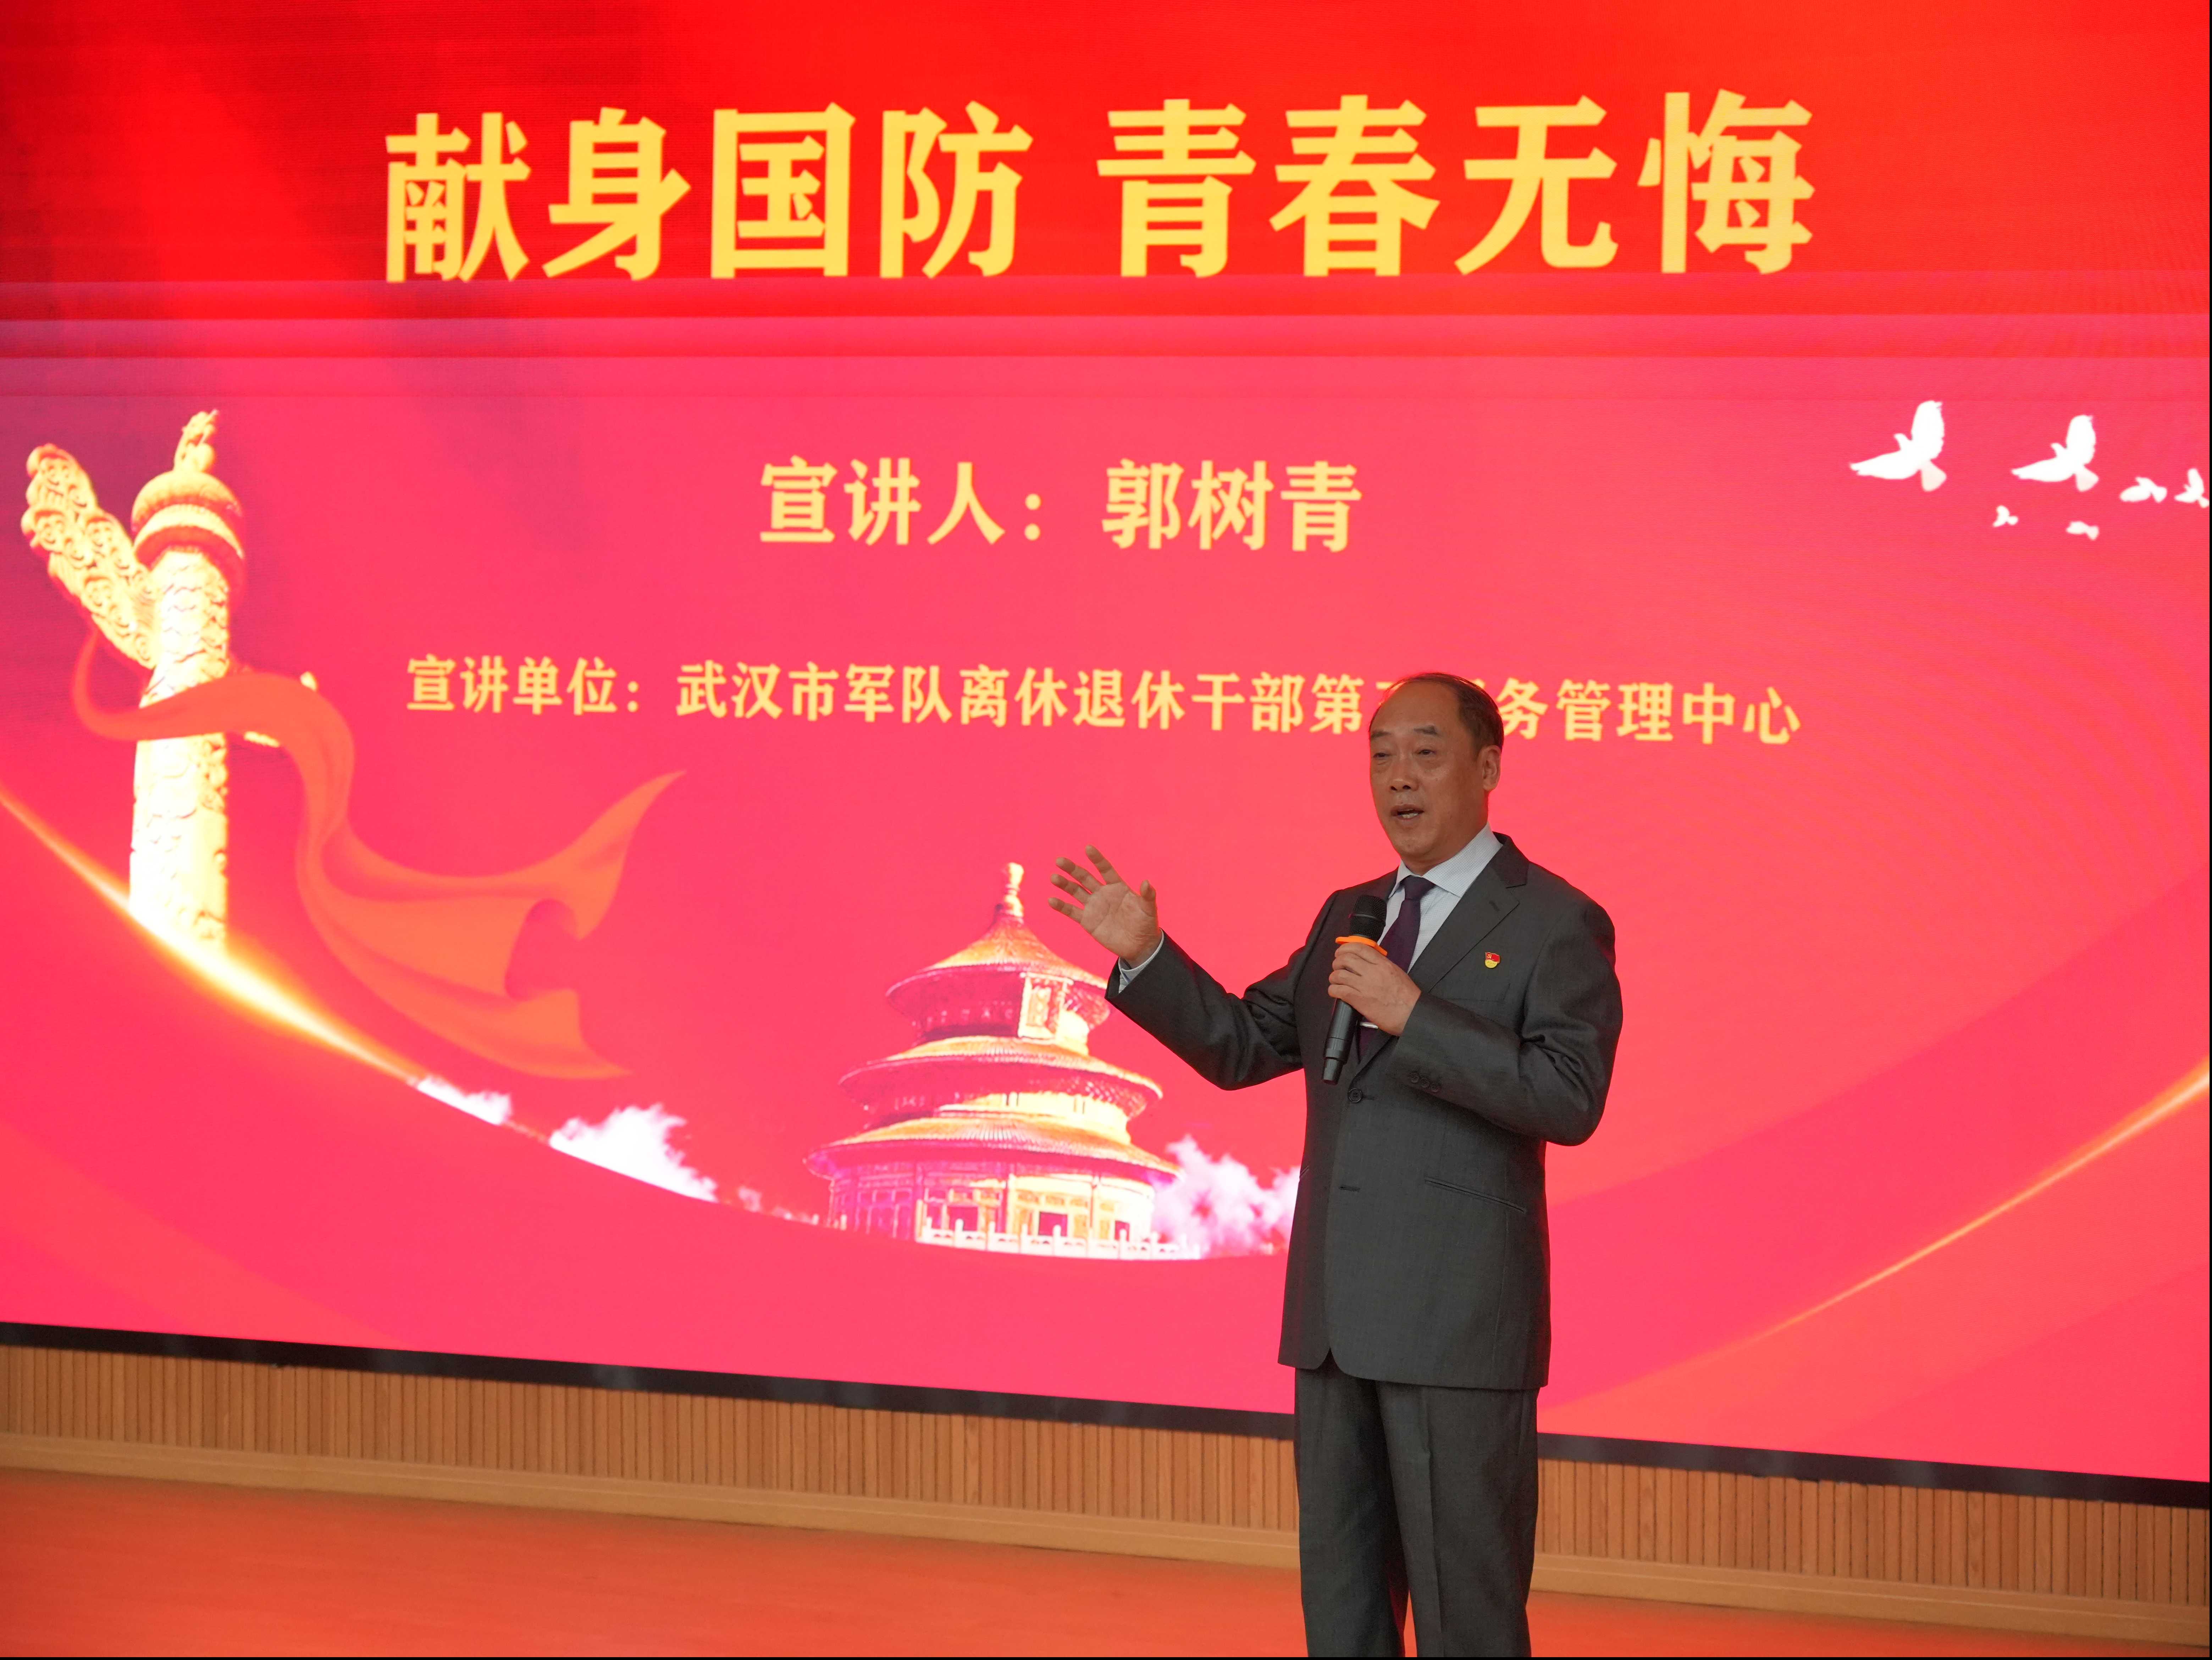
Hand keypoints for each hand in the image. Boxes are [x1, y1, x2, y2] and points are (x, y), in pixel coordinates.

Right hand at [1048, 846, 1161, 965]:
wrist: (1138, 945)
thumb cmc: (1146, 924)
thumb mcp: (1149, 909)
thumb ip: (1147, 896)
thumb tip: (1147, 882)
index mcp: (1117, 887)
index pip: (1104, 869)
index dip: (1097, 859)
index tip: (1088, 848)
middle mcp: (1103, 893)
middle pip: (1085, 878)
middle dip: (1073, 869)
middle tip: (1059, 861)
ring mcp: (1093, 906)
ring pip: (1075, 892)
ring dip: (1064, 884)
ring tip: (1054, 877)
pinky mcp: (1087, 921)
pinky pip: (1072, 911)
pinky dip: (1061, 906)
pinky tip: (1051, 900)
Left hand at [1328, 941, 1420, 1035]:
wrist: (1412, 1014)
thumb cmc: (1407, 996)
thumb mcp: (1396, 972)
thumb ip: (1381, 965)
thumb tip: (1367, 962)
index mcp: (1383, 964)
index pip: (1359, 948)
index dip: (1346, 947)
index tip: (1342, 951)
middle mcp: (1372, 972)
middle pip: (1346, 958)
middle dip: (1337, 961)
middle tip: (1337, 966)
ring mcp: (1365, 986)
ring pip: (1339, 974)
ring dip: (1334, 977)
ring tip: (1336, 980)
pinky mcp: (1359, 1000)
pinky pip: (1339, 991)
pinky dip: (1333, 990)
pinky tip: (1336, 991)